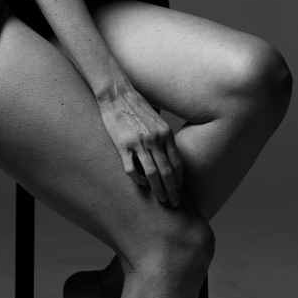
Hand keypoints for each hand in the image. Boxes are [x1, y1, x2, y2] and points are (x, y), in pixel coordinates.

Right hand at [97, 87, 183, 206]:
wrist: (117, 94)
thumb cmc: (137, 107)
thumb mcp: (157, 120)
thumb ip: (164, 137)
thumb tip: (169, 157)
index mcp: (165, 133)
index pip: (177, 163)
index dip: (180, 179)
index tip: (180, 189)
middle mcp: (155, 139)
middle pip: (168, 172)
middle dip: (173, 191)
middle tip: (175, 203)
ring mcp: (139, 143)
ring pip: (153, 175)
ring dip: (158, 190)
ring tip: (161, 200)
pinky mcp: (123, 146)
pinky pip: (132, 170)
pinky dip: (138, 181)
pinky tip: (141, 184)